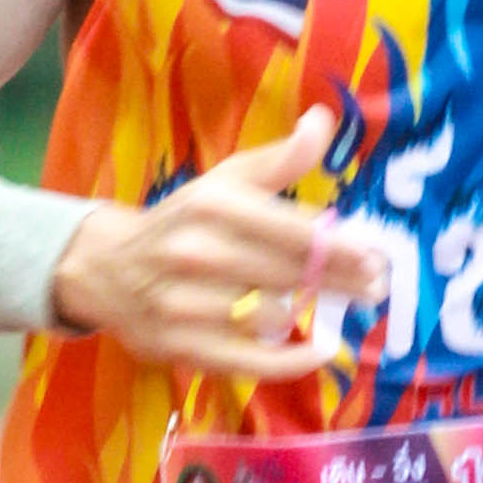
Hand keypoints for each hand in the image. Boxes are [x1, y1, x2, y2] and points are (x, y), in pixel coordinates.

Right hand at [51, 105, 391, 380]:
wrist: (104, 269)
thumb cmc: (180, 223)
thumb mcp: (222, 183)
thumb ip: (278, 160)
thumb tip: (322, 121)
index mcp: (212, 206)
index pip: (291, 230)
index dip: (340, 246)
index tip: (376, 254)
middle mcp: (197, 253)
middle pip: (288, 273)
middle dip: (341, 280)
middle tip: (378, 286)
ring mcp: (185, 304)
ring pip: (270, 316)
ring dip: (314, 314)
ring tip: (349, 308)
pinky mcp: (181, 347)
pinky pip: (247, 361)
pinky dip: (288, 361)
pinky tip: (321, 351)